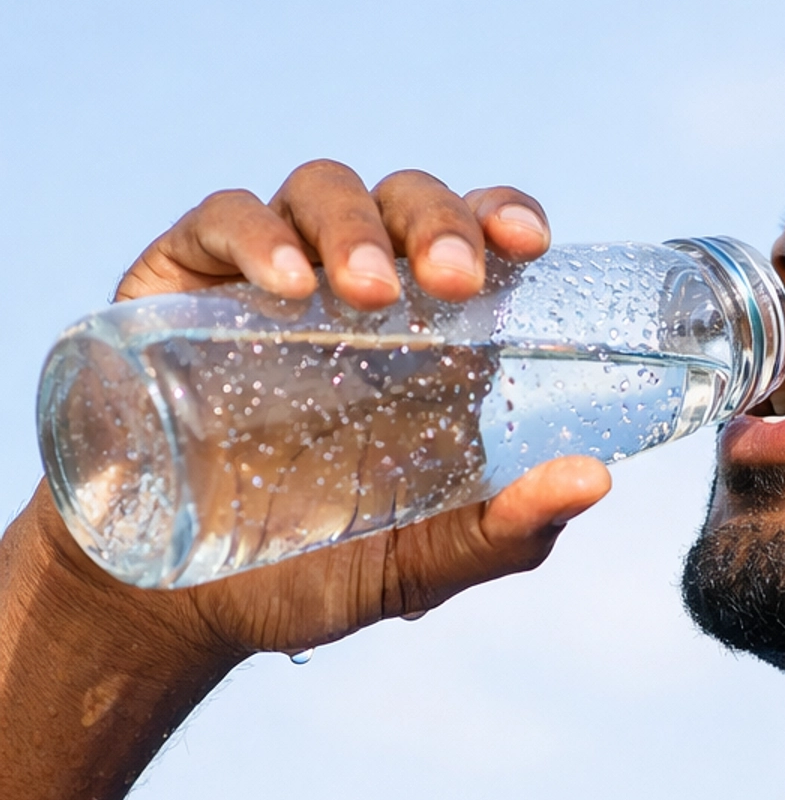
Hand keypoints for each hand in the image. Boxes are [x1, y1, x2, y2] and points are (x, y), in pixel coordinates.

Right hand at [44, 161, 610, 661]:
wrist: (173, 608)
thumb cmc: (305, 575)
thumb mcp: (417, 565)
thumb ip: (504, 534)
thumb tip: (595, 481)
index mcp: (426, 338)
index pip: (474, 236)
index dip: (502, 214)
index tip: (528, 243)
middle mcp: (351, 291)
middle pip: (407, 200)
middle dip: (438, 221)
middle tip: (452, 282)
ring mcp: (264, 279)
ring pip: (322, 191)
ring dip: (355, 225)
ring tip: (367, 292)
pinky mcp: (181, 283)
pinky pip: (221, 220)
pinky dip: (257, 236)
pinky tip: (286, 287)